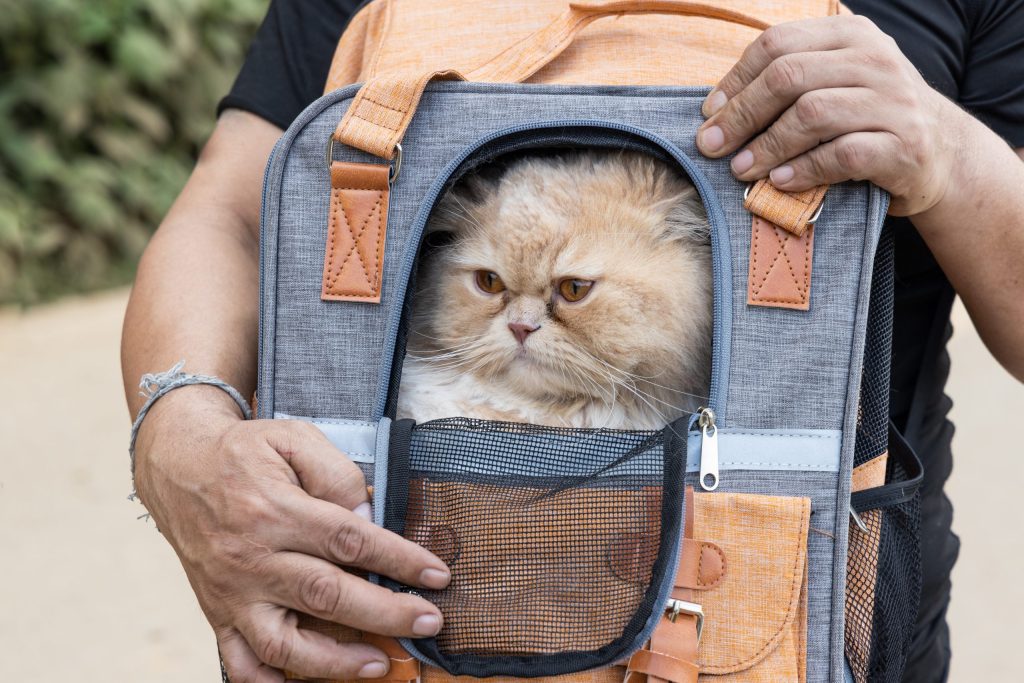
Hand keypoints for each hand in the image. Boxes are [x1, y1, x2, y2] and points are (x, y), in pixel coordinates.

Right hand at [133, 387, 449, 681]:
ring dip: (335, 661)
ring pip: (282, 642)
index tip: (436, 574)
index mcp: (275, 509)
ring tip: (379, 663)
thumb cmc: (245, 451)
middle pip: (326, 595)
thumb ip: (336, 473)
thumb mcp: (294, 438)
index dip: (399, 560)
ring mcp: (232, 591)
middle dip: (385, 613)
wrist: (177, 466)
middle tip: (429, 620)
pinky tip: (301, 682)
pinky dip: (266, 681)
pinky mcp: (217, 611)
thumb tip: (368, 516)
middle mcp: (252, 556)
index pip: (350, 541)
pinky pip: (238, 660)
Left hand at [695, 15, 963, 216]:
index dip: (736, 80)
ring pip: (812, 113)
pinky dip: (803, 170)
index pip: (777, 44)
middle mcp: (875, 60)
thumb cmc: (868, 120)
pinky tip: (780, 182)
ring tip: (741, 168)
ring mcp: (894, 102)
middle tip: (712, 146)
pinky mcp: (904, 145)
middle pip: (788, 76)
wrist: (942, 155)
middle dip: (742, 115)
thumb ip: (788, 82)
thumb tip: (715, 111)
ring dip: (767, 145)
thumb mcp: (836, 83)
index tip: (710, 114)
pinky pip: (842, 155)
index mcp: (851, 35)